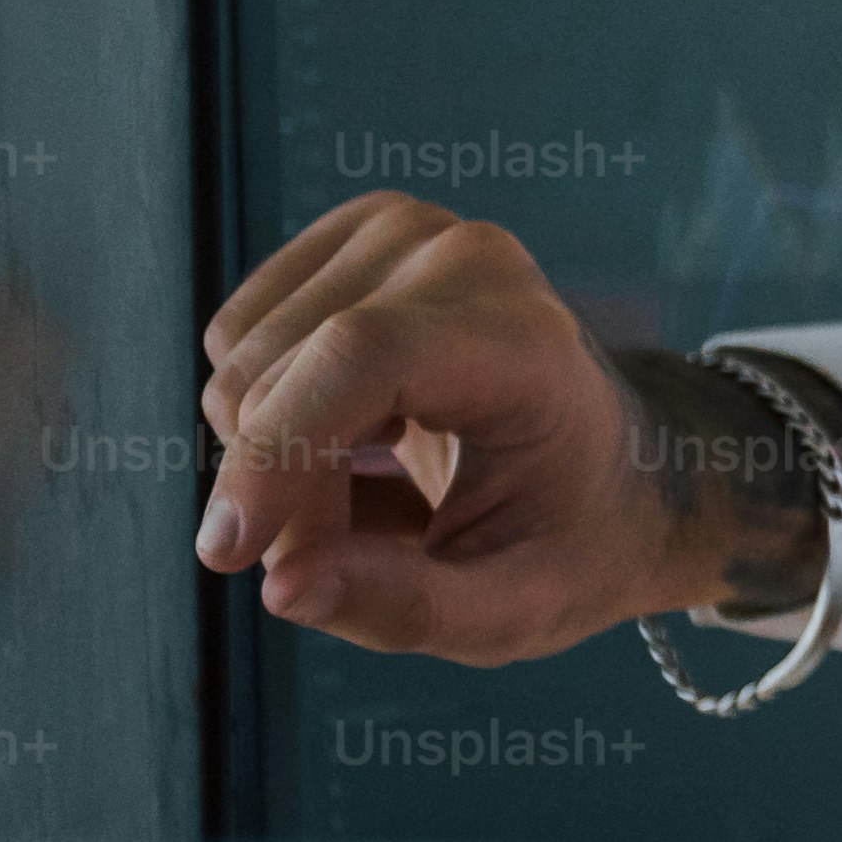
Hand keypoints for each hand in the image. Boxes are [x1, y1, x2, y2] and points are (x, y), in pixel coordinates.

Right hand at [193, 196, 798, 662]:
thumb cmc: (568, 541)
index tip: (228, 553)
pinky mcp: (353, 234)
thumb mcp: (512, 610)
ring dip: (275, 456)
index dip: (278, 451)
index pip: (362, 358)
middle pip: (280, 378)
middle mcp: (463, 258)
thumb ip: (404, 607)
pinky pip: (235, 338)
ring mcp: (403, 231)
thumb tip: (280, 586)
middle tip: (360, 551)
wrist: (613, 462)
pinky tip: (359, 431)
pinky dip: (271, 409)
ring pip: (239, 362)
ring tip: (375, 489)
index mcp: (526, 344)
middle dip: (283, 494)